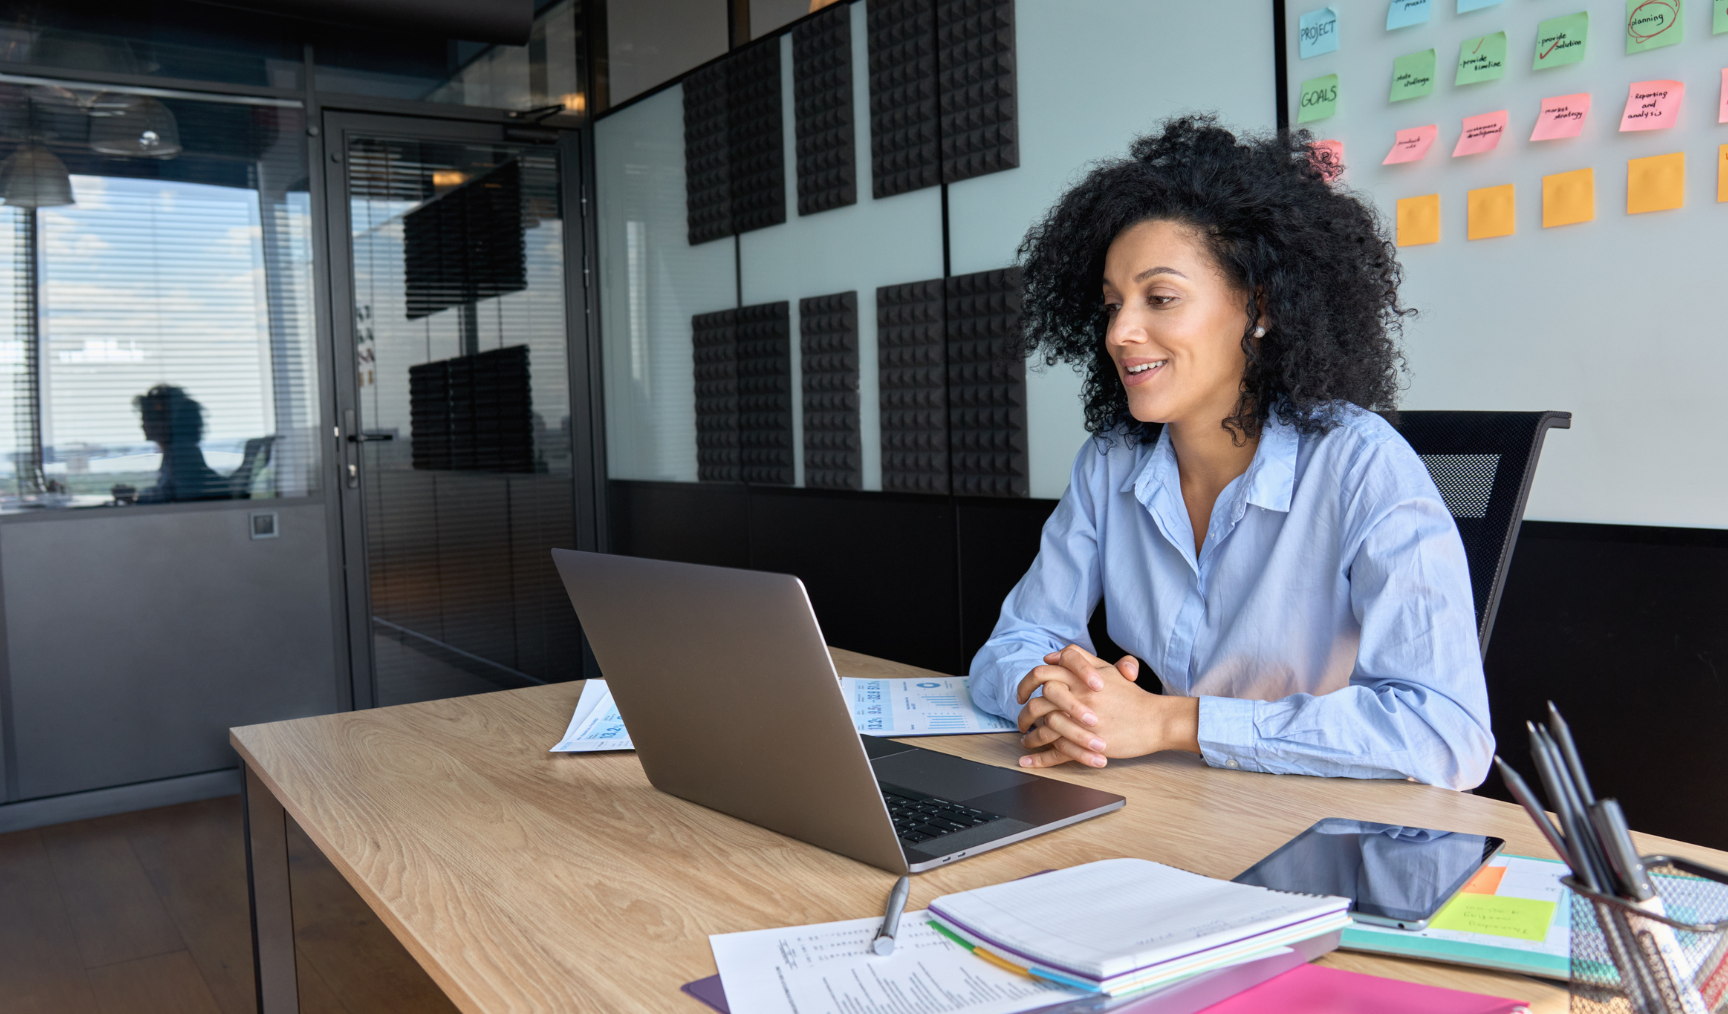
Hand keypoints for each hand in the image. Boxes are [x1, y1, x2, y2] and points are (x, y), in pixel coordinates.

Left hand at [1014, 644, 1199, 768]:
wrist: (1154, 720)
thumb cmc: (1131, 696)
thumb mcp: (1107, 669)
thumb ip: (1079, 659)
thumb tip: (1051, 657)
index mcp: (1080, 678)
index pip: (1041, 674)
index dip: (1026, 683)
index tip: (1022, 694)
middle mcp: (1078, 698)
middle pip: (1038, 703)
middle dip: (1024, 714)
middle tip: (1021, 721)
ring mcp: (1081, 723)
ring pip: (1044, 730)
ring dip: (1030, 737)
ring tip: (1026, 740)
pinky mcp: (1087, 744)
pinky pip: (1057, 753)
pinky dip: (1039, 760)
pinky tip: (1027, 761)